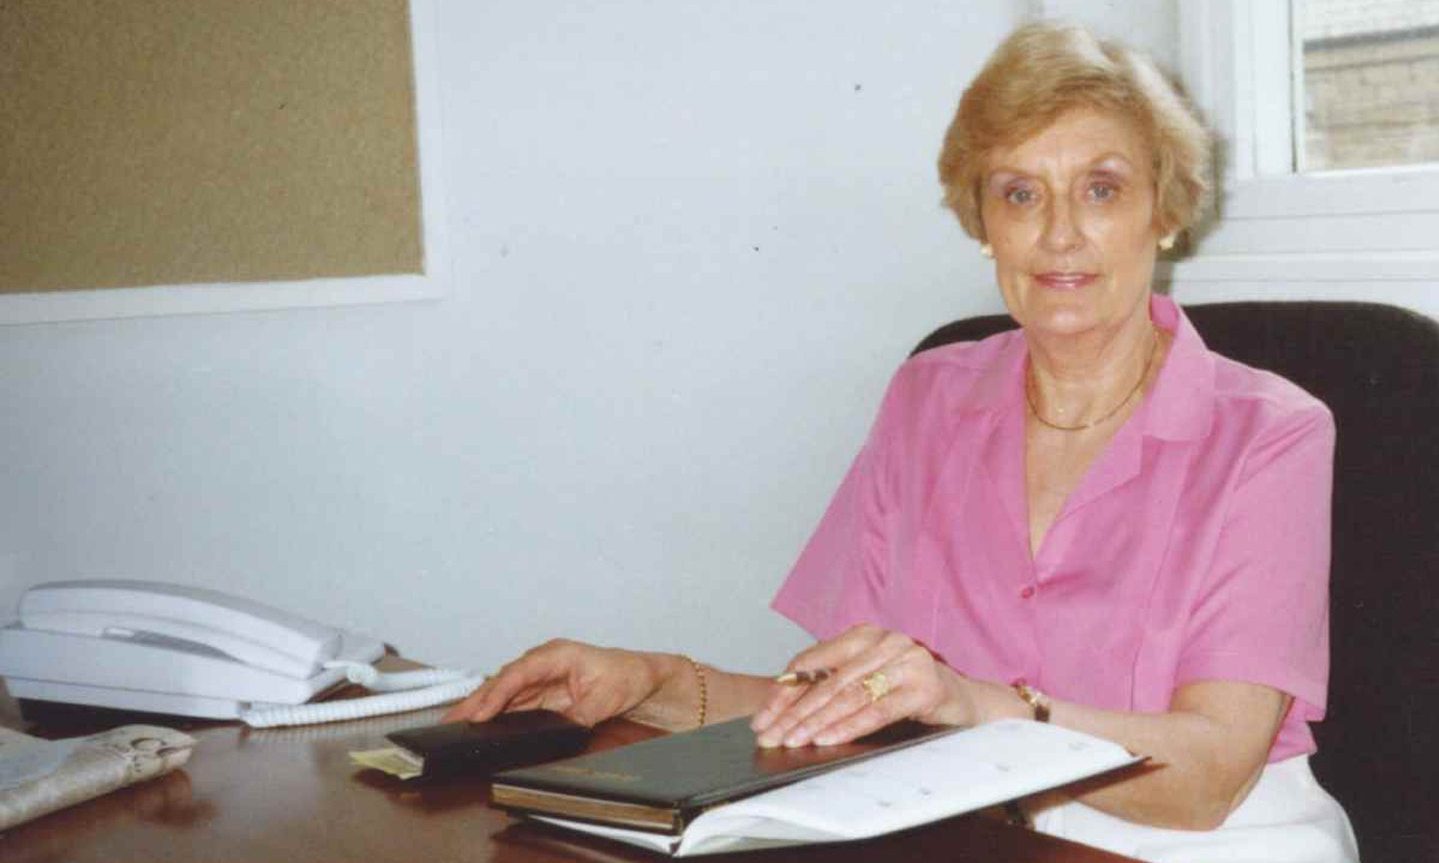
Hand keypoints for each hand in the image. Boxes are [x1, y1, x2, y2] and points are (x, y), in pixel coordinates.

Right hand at [442, 639, 665, 726]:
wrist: (641, 679)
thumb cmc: (626, 676)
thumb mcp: (605, 698)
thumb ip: (580, 714)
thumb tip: (561, 728)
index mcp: (556, 654)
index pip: (519, 673)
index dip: (498, 692)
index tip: (481, 710)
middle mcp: (543, 663)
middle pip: (504, 682)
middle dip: (477, 701)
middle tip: (451, 721)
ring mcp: (541, 677)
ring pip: (504, 692)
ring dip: (481, 708)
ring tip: (454, 725)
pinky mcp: (542, 693)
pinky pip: (513, 702)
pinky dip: (494, 712)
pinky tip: (479, 725)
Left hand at [750, 623, 975, 747]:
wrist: (969, 704)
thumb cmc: (912, 694)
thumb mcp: (870, 683)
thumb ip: (836, 687)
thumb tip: (783, 712)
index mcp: (865, 634)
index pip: (814, 661)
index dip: (785, 690)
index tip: (763, 716)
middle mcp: (884, 640)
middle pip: (827, 680)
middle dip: (794, 712)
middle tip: (771, 735)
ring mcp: (906, 661)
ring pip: (850, 694)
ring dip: (817, 721)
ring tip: (794, 740)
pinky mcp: (925, 686)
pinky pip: (879, 709)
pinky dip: (851, 726)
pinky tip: (830, 738)